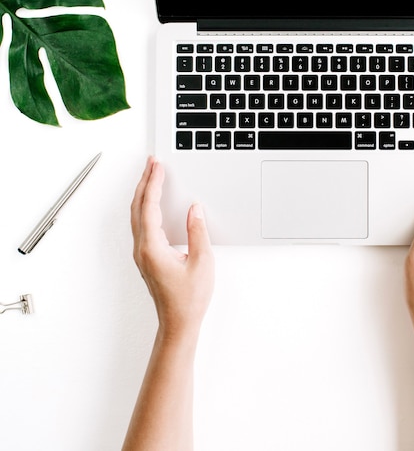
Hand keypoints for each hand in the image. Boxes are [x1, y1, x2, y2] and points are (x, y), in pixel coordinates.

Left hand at [130, 156, 214, 338]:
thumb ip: (198, 232)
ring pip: (137, 215)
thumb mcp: (202, 262)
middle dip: (144, 182)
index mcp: (153, 248)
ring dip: (143, 193)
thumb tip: (194, 209)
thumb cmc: (189, 299)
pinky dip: (146, 207)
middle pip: (138, 207)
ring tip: (152, 176)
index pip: (150, 206)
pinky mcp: (147, 257)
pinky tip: (154, 203)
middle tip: (152, 163)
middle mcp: (142, 249)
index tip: (157, 166)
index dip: (153, 183)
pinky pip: (142, 224)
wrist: (178, 323)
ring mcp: (142, 253)